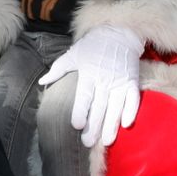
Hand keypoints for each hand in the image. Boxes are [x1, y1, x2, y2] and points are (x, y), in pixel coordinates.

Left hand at [39, 25, 143, 146]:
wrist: (119, 33)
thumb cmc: (93, 46)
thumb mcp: (73, 54)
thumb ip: (58, 69)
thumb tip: (43, 82)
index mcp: (89, 73)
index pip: (85, 96)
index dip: (81, 111)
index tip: (77, 126)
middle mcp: (105, 79)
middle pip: (99, 106)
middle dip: (94, 126)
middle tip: (88, 142)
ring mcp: (120, 81)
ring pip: (116, 107)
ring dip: (111, 125)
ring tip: (106, 141)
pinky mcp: (132, 81)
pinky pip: (133, 99)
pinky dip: (131, 111)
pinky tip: (126, 124)